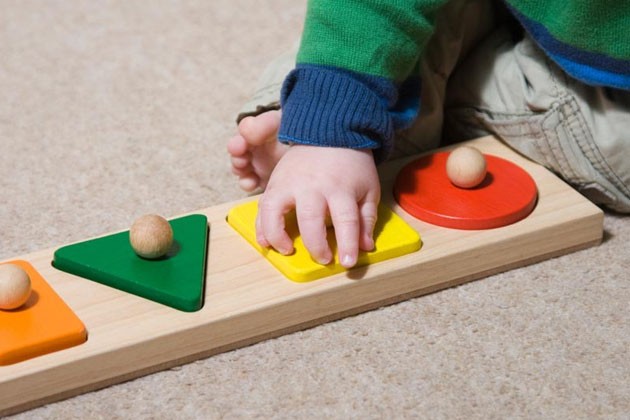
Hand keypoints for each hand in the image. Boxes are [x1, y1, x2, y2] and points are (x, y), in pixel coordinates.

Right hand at [256, 145, 379, 267]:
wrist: (328, 133)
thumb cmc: (351, 165)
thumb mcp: (367, 189)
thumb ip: (366, 219)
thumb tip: (365, 246)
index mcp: (340, 188)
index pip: (346, 220)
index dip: (347, 244)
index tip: (348, 262)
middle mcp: (313, 186)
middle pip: (310, 219)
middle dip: (316, 245)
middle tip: (323, 259)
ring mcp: (290, 183)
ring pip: (275, 211)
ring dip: (278, 235)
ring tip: (287, 250)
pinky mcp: (275, 182)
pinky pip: (262, 206)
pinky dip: (260, 226)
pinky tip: (265, 241)